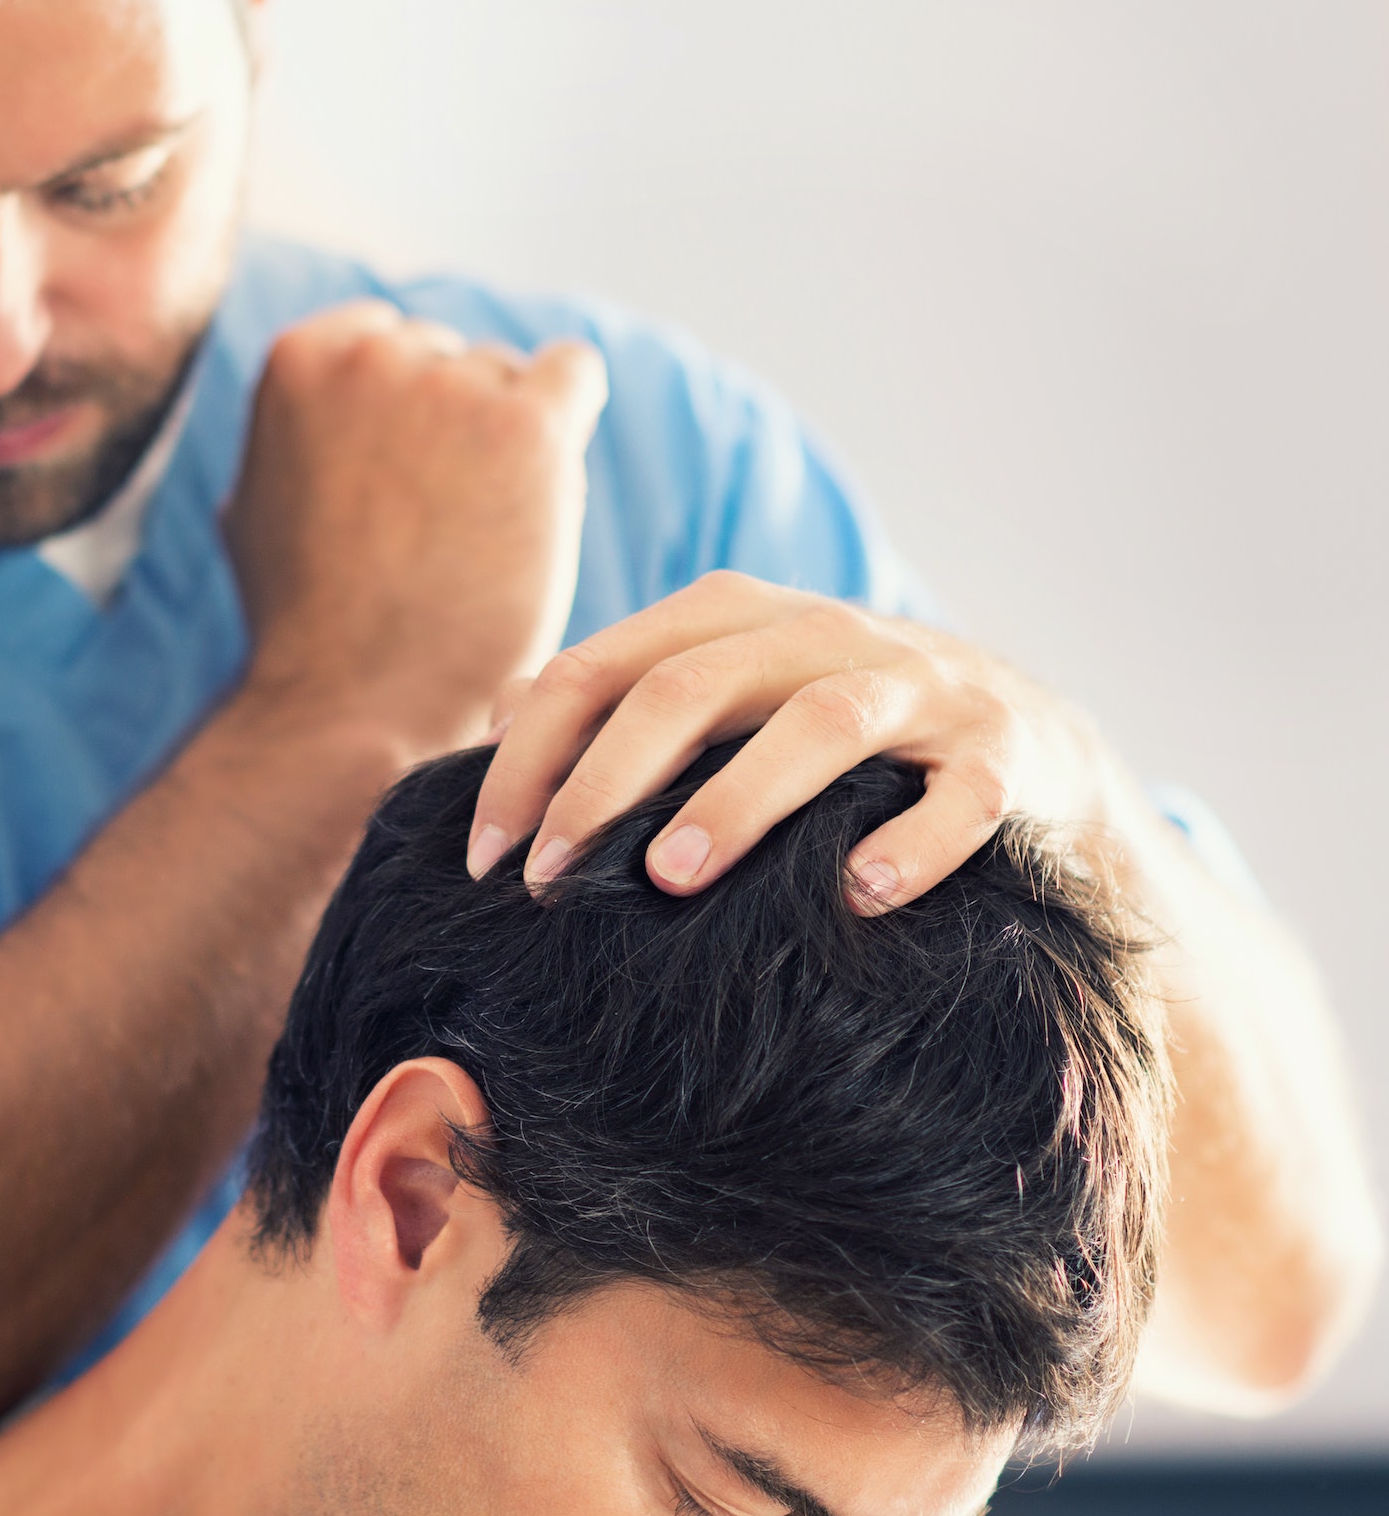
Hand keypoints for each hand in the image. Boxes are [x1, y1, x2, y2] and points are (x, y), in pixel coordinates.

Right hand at [227, 301, 608, 752]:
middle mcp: (369, 355)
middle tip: (450, 525)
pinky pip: (573, 372)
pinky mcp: (525, 425)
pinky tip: (547, 488)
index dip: (409, 417)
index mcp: (298, 361)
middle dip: (460, 428)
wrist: (362, 703)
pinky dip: (570, 417)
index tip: (412, 486)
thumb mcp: (254, 511)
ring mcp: (448, 385)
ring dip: (512, 443)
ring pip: (511, 377)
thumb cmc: (311, 631)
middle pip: (453, 359)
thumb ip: (289, 439)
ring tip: (483, 535)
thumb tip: (319, 416)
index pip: (388, 339)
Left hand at [466, 572, 1102, 909]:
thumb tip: (495, 716)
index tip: (485, 856)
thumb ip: (619, 696)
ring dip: (736, 801)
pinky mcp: (1001, 752)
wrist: (1030, 743)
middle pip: (689, 687)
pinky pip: (958, 796)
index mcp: (736, 619)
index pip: (599, 668)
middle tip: (549, 879)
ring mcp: (920, 688)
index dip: (528, 758)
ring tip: (670, 877)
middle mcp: (823, 634)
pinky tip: (856, 897)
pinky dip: (909, 844)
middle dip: (603, 785)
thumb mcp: (727, 694)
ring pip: (815, 725)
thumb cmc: (840, 734)